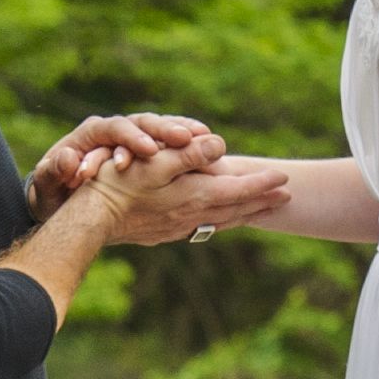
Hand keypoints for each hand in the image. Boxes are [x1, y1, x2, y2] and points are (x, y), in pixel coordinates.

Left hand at [28, 113, 210, 220]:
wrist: (61, 197)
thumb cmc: (54, 194)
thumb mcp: (48, 189)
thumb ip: (52, 173)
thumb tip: (64, 158)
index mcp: (90, 135)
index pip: (113, 129)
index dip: (132, 138)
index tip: (149, 151)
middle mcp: (113, 130)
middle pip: (141, 122)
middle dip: (162, 130)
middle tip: (184, 140)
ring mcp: (131, 137)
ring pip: (158, 127)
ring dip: (179, 130)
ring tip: (203, 137)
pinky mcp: (145, 147)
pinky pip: (169, 139)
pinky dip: (187, 138)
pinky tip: (208, 143)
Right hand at [81, 133, 288, 245]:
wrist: (92, 221)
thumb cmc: (118, 185)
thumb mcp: (154, 162)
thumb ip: (189, 153)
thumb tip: (221, 145)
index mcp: (194, 196)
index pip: (238, 190)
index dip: (262, 183)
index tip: (285, 178)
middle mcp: (191, 215)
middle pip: (236, 209)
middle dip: (261, 201)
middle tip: (286, 197)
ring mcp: (178, 227)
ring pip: (222, 221)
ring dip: (245, 213)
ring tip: (261, 209)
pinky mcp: (165, 233)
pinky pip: (203, 226)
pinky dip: (221, 220)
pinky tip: (219, 219)